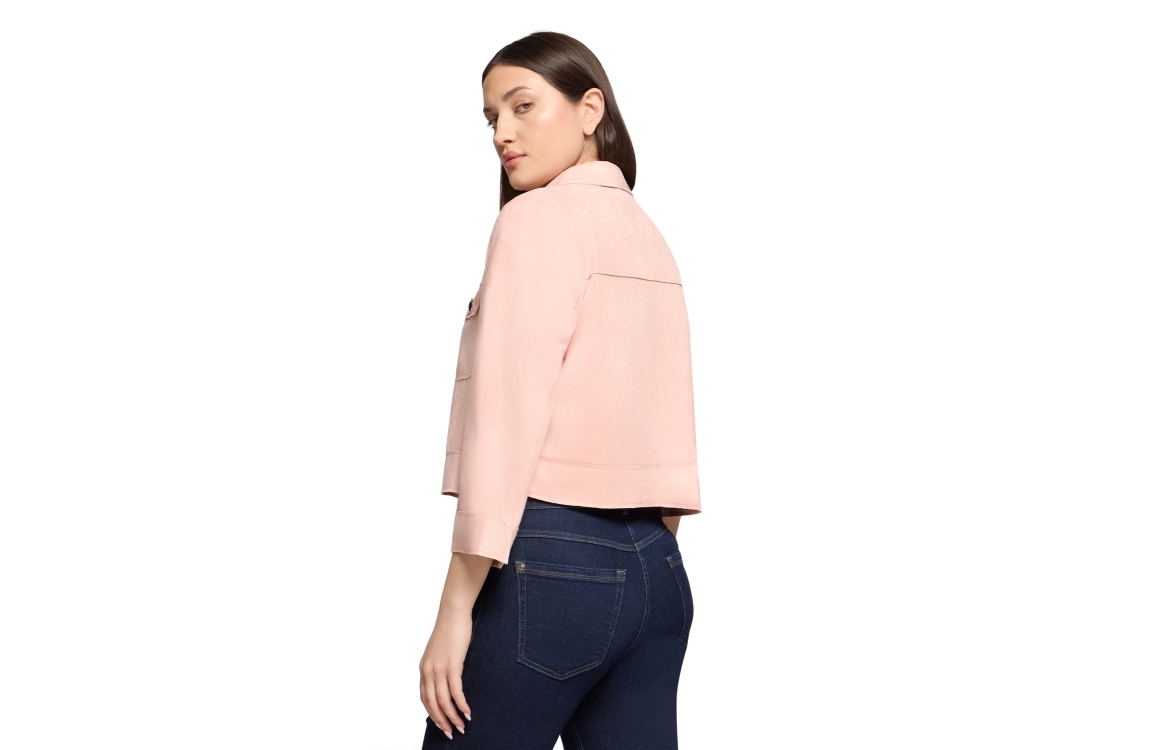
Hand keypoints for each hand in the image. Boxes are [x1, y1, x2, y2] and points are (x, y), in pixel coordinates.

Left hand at [419, 606, 472, 738]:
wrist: (453, 613)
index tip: (441, 723)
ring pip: (443, 701)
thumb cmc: (450, 629)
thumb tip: (448, 677)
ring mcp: (438, 669)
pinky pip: (455, 691)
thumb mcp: (440, 650)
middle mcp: (427, 671)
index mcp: (423, 668)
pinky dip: (461, 704)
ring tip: (462, 727)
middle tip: (451, 732)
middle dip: (442, 721)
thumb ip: (440, 665)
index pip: (424, 697)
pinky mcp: (452, 665)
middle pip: (432, 703)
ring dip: (453, 716)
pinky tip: (467, 712)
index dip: (432, 713)